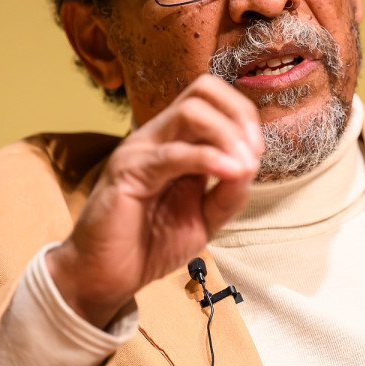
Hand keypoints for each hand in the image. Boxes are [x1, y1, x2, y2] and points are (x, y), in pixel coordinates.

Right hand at [48, 75, 263, 326]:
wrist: (107, 276)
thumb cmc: (150, 245)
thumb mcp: (204, 219)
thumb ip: (228, 194)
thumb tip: (252, 165)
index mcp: (175, 141)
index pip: (211, 97)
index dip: (242, 114)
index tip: (257, 152)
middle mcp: (157, 136)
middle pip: (203, 89)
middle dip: (239, 114)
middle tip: (253, 153)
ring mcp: (140, 149)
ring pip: (191, 111)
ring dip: (227, 135)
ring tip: (243, 167)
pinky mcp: (128, 171)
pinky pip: (174, 154)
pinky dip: (209, 159)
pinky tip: (228, 173)